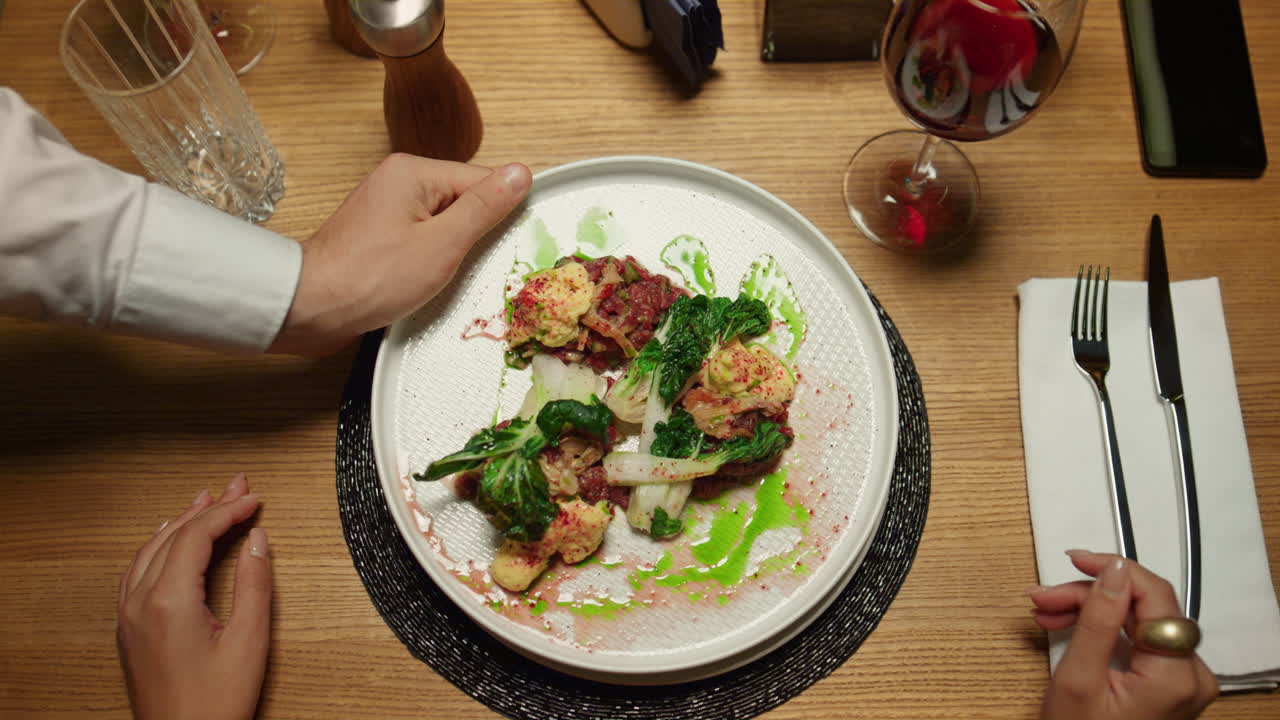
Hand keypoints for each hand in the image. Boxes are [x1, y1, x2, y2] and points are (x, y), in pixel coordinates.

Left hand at [117, 473, 271, 719]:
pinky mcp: (129, 629)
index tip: (254, 498)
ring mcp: (129, 616)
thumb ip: (254, 584)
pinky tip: (167, 540)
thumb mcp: (248, 642)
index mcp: (169, 601)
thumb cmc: (214, 704)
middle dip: (208, 508)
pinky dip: (157, 546)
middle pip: (173, 536)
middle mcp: (140, 602)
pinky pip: (136, 571)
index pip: (197, 536)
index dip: (229, 511)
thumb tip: (257, 541)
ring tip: (205, 501)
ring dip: (180, 522)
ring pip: (151, 550)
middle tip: (237, 486)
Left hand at [269, 155, 532, 354]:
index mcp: (413, 172)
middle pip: (461, 200)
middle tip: (465, 265)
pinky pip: (421, 238)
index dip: (497, 214)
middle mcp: (397, 181)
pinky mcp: (377, 234)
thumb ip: (484, 207)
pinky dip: (429, 259)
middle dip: (472, 235)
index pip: (480, 180)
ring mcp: (385, 208)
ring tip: (440, 275)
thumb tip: (520, 173)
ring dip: (450, 250)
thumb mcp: (443, 243)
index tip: (502, 245)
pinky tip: (423, 280)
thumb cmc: (373, 278)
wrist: (310, 308)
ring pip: (442, 223)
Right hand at [1030, 550, 1216, 719]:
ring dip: (1089, 610)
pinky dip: (1102, 629)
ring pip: (1136, 619)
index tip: (1076, 559)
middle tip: (1045, 597)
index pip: (1154, 596)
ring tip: (1047, 612)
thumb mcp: (1078, 678)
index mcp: (1176, 675)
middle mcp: (1191, 674)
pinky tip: (1068, 625)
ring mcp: (1182, 679)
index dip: (1113, 569)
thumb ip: (1098, 619)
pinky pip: (1137, 638)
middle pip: (1142, 607)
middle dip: (1089, 596)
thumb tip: (1113, 570)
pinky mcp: (1170, 681)